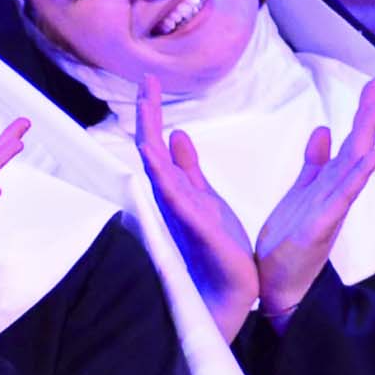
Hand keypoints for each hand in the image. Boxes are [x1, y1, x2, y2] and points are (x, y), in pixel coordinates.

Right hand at [132, 80, 258, 346]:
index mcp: (175, 192)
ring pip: (158, 171)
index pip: (157, 147)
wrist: (230, 294)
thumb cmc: (216, 251)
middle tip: (144, 80)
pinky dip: (165, 177)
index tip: (149, 81)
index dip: (151, 114)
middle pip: (151, 152)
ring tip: (147, 106)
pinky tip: (158, 156)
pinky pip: (177, 200)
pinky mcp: (197, 230)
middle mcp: (171, 201)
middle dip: (147, 116)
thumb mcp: (205, 198)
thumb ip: (189, 169)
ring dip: (150, 137)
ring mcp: (181, 216)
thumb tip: (177, 135)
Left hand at [251, 79, 374, 322]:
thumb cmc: (288, 244)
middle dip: (368, 116)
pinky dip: (360, 175)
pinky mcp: (322, 227)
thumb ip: (314, 164)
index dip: (360, 114)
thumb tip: (324, 129)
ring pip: (354, 167)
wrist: (278, 287)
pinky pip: (344, 197)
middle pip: (356, 148)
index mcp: (328, 184)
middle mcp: (334, 194)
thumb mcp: (300, 194)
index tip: (374, 85)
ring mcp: (331, 209)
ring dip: (367, 136)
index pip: (348, 143)